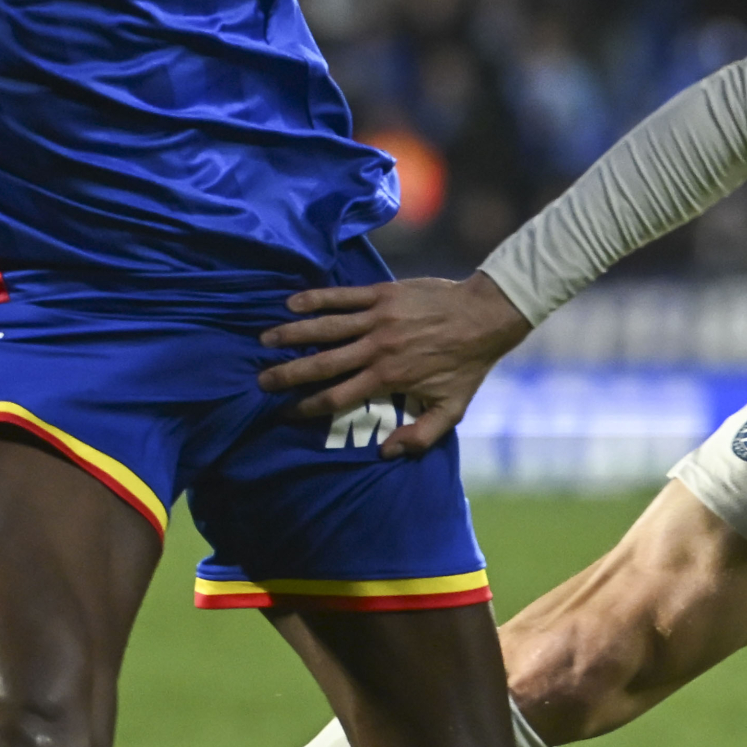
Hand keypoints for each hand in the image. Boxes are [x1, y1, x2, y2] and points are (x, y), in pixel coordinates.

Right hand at [256, 273, 531, 457]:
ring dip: (293, 334)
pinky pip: (342, 297)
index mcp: (387, 378)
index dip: (307, 407)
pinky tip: (292, 303)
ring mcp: (377, 319)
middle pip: (322, 364)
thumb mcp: (452, 410)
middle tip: (261, 380)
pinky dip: (316, 299)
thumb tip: (386, 452)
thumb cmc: (467, 365)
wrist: (485, 316)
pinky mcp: (382, 294)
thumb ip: (421, 436)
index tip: (285, 412)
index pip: (337, 397)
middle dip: (288, 374)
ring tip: (265, 340)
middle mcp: (376, 349)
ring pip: (325, 327)